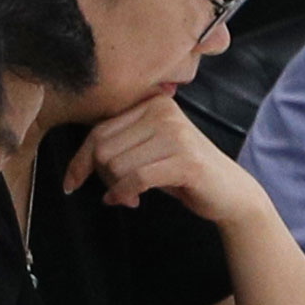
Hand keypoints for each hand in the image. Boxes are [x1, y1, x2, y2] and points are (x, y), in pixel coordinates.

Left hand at [62, 90, 277, 234]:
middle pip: (103, 148)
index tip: (72, 182)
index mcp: (154, 103)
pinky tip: (130, 201)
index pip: (98, 130)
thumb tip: (75, 166)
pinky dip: (125, 194)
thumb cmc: (183, 172)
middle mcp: (164, 112)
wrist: (231, 192)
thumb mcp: (149, 149)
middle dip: (102, 176)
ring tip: (131, 196)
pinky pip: (136, 178)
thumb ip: (118, 144)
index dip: (81, 161)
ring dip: (117, 188)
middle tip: (118, 191)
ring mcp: (177, 135)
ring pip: (116, 165)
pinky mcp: (185, 161)